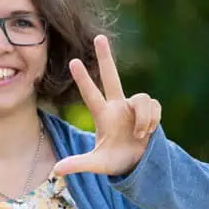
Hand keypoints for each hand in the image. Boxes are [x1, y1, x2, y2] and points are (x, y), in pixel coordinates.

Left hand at [52, 35, 161, 176]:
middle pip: (112, 76)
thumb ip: (78, 164)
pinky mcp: (150, 109)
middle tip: (99, 37)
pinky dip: (151, 120)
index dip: (83, 78)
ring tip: (138, 136)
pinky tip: (147, 132)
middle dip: (106, 57)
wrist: (140, 166)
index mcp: (103, 116)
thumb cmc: (116, 162)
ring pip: (141, 99)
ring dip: (143, 119)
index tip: (72, 61)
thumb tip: (55, 171)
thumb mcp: (97, 164)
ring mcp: (133, 106)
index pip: (90, 94)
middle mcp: (117, 106)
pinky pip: (153, 105)